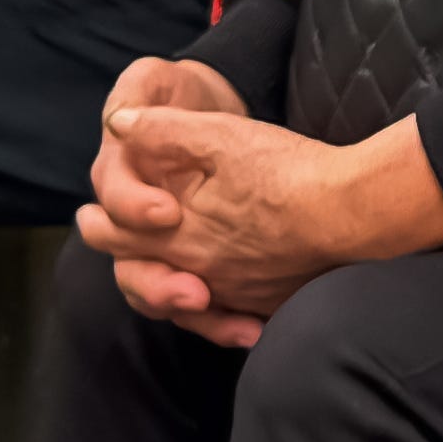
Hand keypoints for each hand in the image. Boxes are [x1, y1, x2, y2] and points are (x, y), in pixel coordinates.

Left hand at [77, 98, 442, 346]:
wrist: (353, 214)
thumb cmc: (287, 171)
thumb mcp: (222, 135)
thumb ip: (164, 130)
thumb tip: (120, 124)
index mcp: (177, 231)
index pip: (113, 234)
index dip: (97, 219)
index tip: (89, 214)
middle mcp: (197, 271)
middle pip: (139, 273)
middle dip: (121, 256)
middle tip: (112, 242)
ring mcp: (232, 293)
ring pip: (179, 300)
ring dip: (162, 285)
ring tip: (160, 274)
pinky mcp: (265, 304)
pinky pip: (226, 317)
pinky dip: (213, 311)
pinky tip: (219, 301)